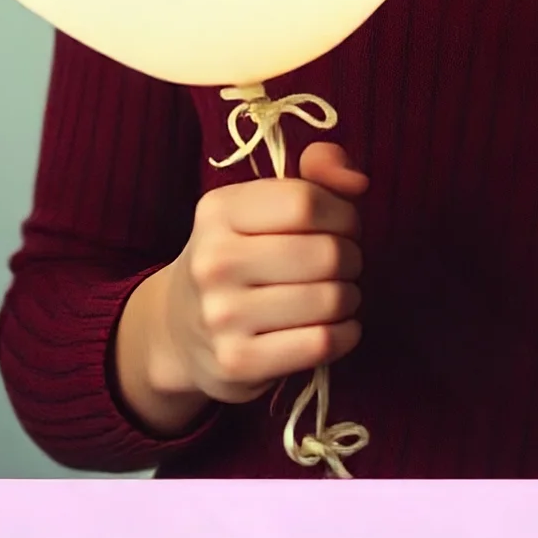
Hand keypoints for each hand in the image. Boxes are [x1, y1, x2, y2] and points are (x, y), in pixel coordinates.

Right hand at [113, 142, 366, 437]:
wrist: (178, 328)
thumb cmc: (239, 255)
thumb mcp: (262, 204)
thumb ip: (317, 175)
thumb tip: (359, 182)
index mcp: (218, 210)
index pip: (306, 202)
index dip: (343, 214)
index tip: (343, 226)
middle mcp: (213, 261)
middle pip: (326, 253)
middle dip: (352, 258)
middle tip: (342, 265)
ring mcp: (221, 316)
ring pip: (329, 299)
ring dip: (349, 297)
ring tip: (336, 295)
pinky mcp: (238, 362)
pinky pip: (320, 343)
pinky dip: (345, 334)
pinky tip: (336, 327)